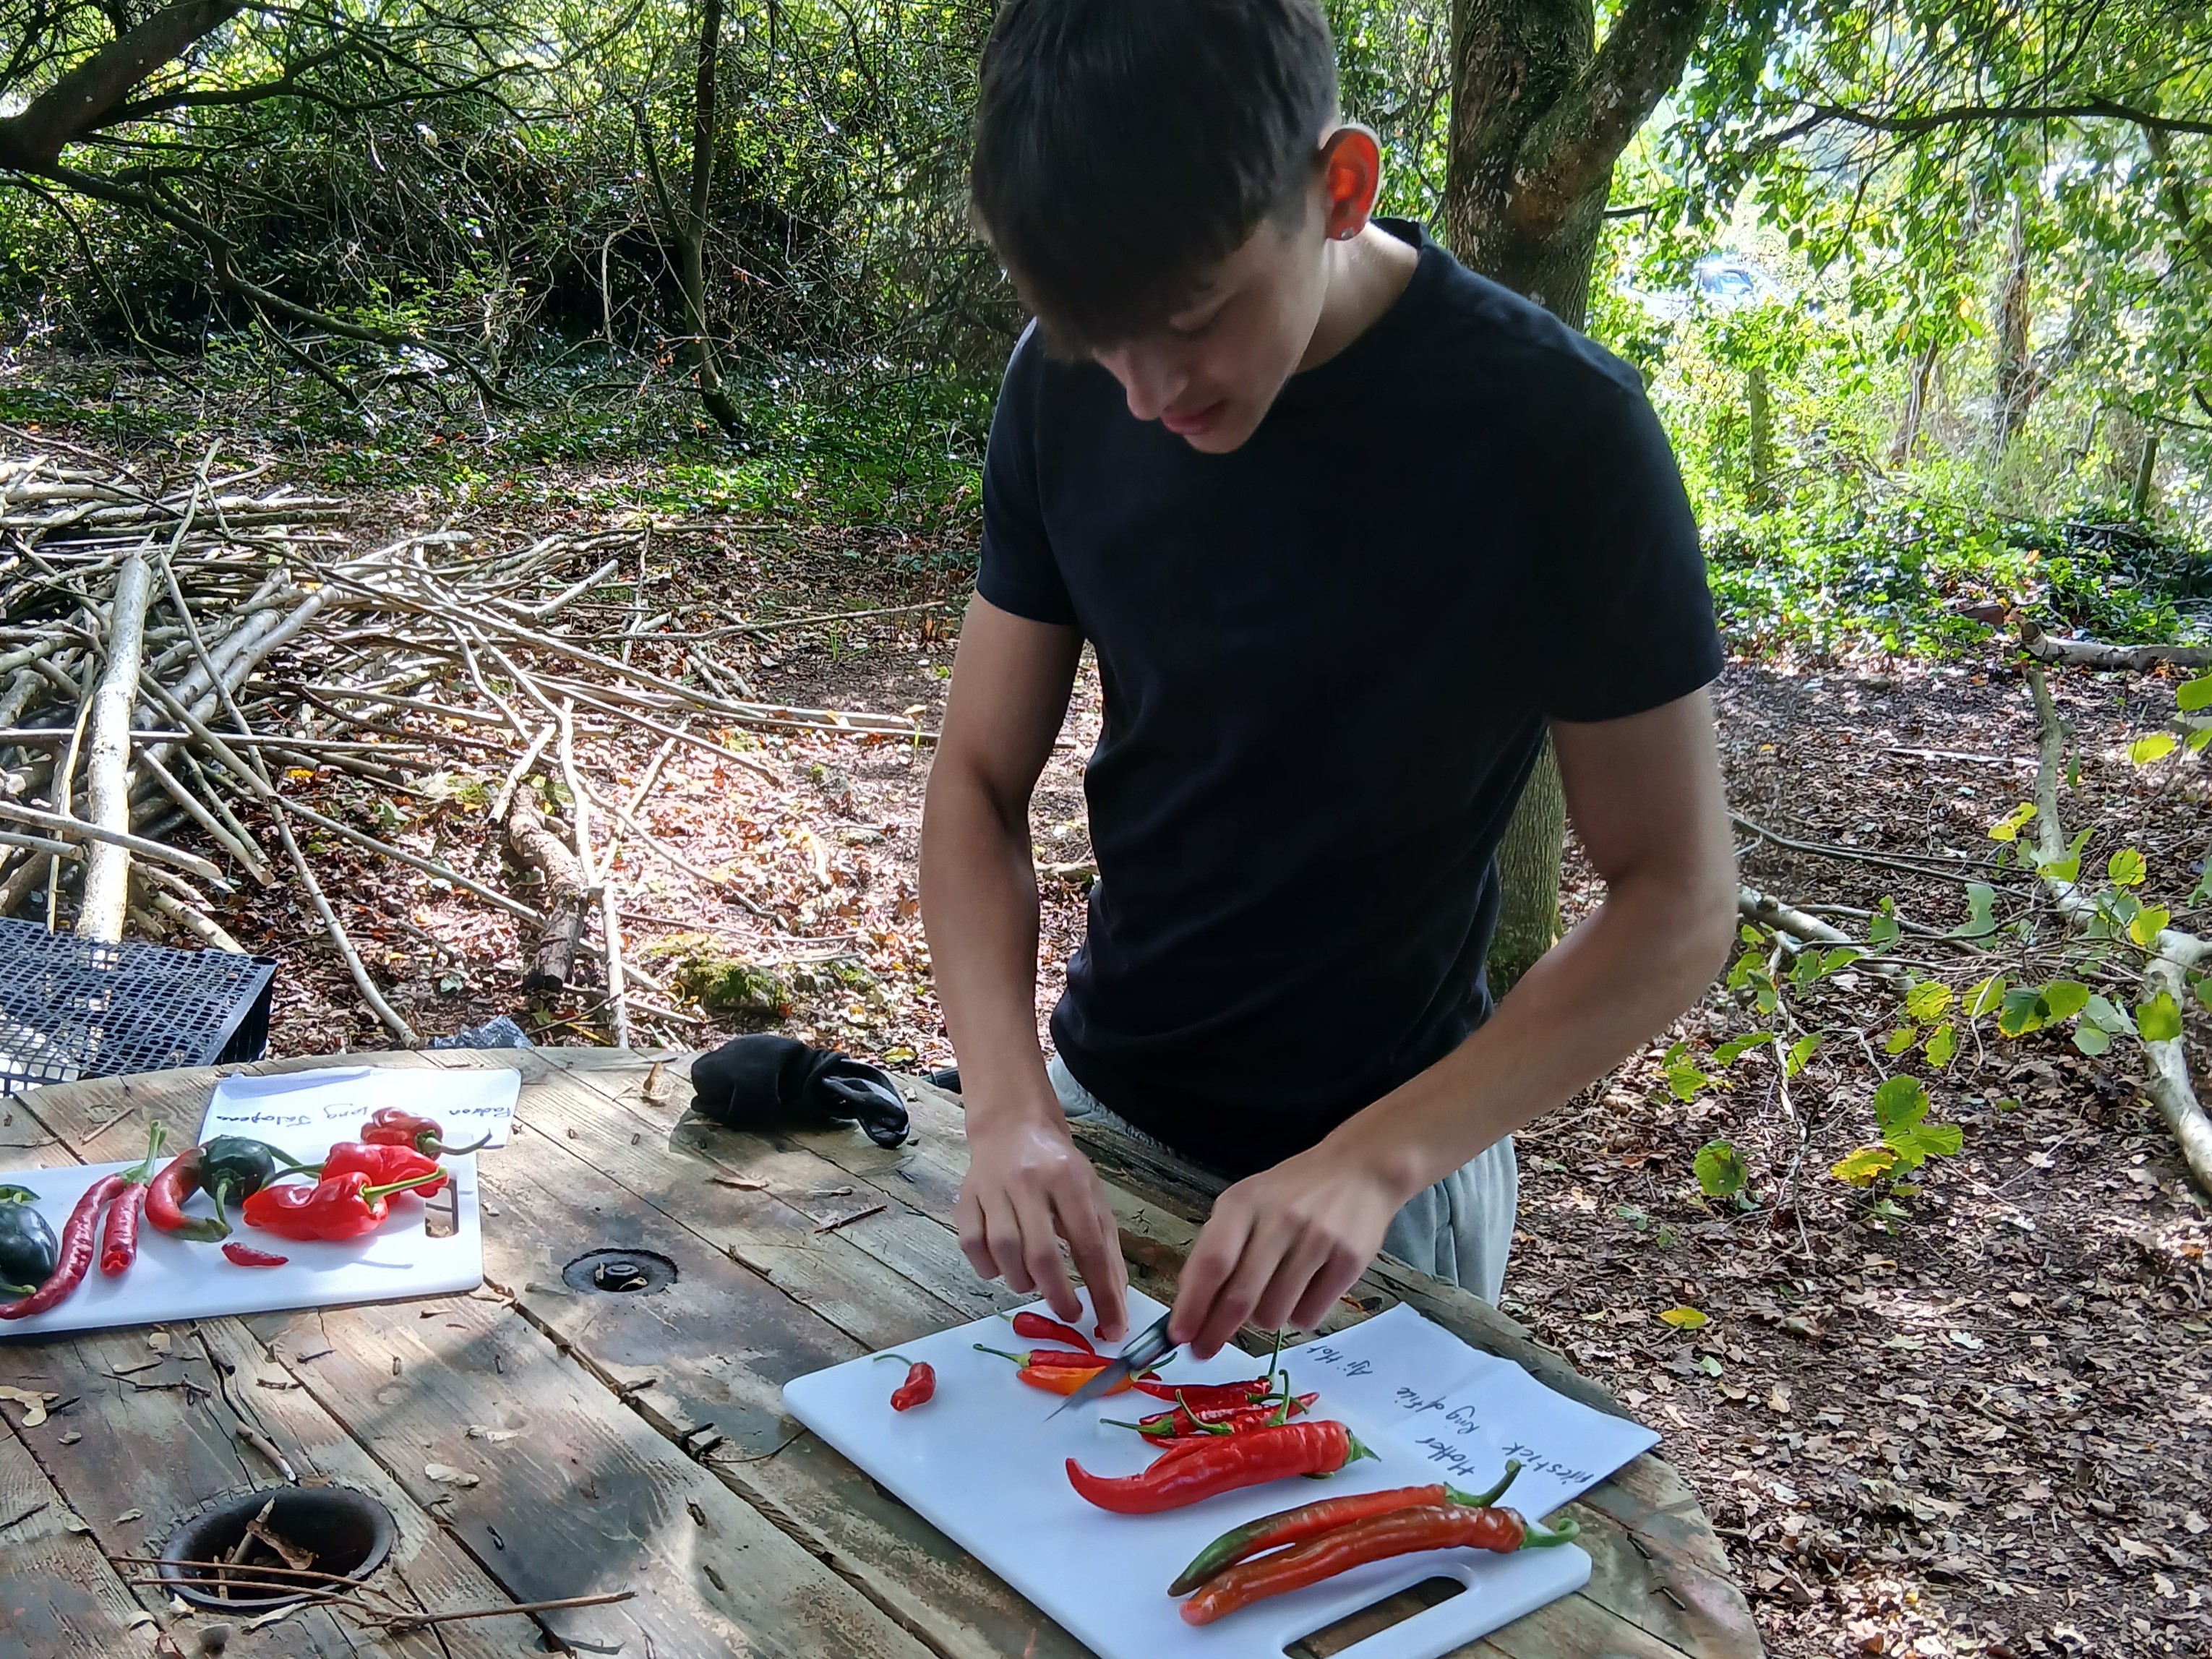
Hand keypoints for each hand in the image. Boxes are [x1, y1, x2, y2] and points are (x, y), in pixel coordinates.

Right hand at [957, 1101, 1129, 1340]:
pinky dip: (988, 1268)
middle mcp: (1028, 1181)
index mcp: (1068, 1178)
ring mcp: (992, 1189)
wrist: (1013, 1127)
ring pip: (1004, 1252)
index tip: (1112, 1328)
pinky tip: (1004, 1267)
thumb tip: (1116, 1305)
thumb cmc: (1059, 1169)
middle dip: (1059, 1295)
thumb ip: (1106, 1248)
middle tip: (1071, 1314)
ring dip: (1023, 1281)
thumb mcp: (1092, 1197)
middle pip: (1042, 1253)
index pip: (1089, 1245)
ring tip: (1036, 1282)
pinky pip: (971, 1246)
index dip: (1102, 1292)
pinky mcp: (965, 1198)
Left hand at [1169, 1144, 1402, 1357]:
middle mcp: (1280, 1220)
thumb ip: (1218, 1247)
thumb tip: (1191, 1307)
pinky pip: (1309, 1317)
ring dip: (1263, 1319)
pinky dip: (1298, 1315)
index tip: (1179, 1336)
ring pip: (1273, 1315)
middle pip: (1240, 1296)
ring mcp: (1318, 1241)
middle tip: (1203, 1351)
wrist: (1358, 1169)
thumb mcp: (1246, 1203)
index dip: (1193, 1305)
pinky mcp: (1349, 1261)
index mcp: (1245, 1203)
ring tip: (1273, 1293)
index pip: (1212, 1262)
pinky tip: (1303, 1290)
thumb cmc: (1292, 1193)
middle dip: (1216, 1332)